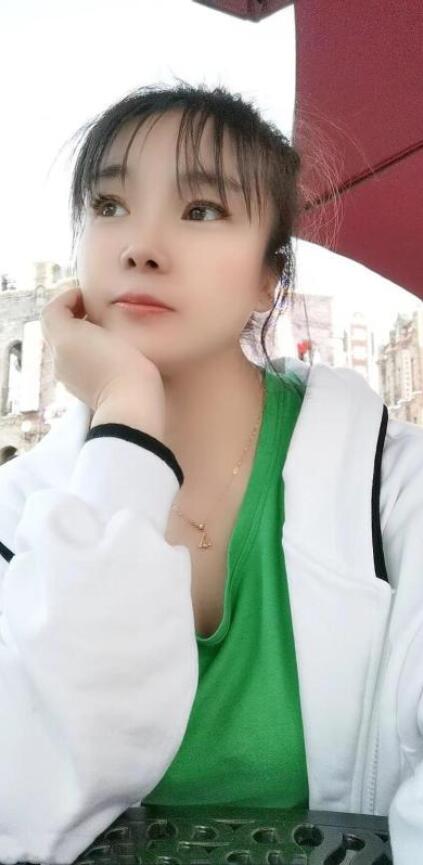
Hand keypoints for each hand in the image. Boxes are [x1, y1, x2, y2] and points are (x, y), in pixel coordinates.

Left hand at [40, 279, 165, 416]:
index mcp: (64, 338)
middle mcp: (58, 358)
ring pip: (64, 346)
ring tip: (104, 330)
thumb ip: (97, 315)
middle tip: (95, 309)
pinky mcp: (77, 389)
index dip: (68, 297)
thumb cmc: (127, 365)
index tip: (89, 295)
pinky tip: (106, 353)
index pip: (52, 310)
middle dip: (73, 314)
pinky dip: (83, 351)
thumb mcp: (114, 330)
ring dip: (79, 333)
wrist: (131, 405)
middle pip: (56, 328)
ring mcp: (66, 376)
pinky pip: (73, 362)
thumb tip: (93, 314)